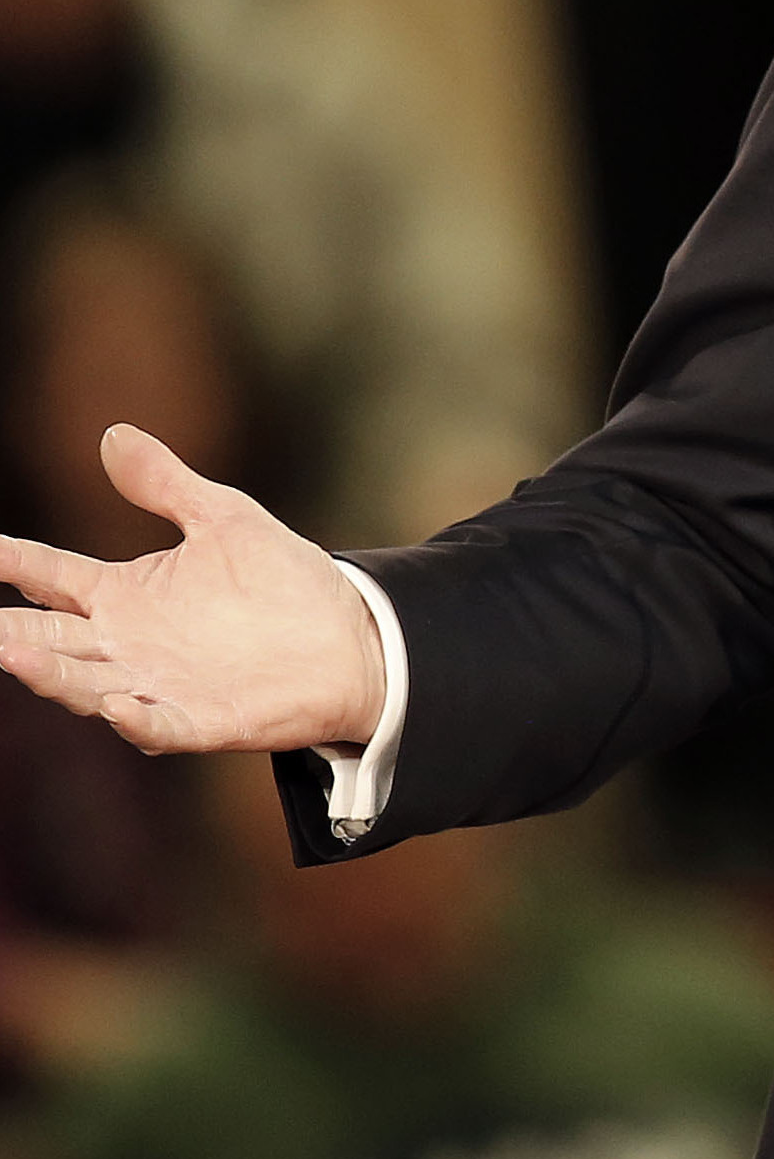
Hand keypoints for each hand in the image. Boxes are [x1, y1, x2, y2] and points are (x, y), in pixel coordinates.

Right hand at [0, 425, 386, 754]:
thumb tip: (114, 434)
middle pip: (49, 637)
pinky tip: (116, 705)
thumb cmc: (284, 581)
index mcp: (125, 595)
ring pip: (86, 685)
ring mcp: (160, 685)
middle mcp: (128, 644)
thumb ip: (166, 485)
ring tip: (12, 654)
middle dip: (9, 632)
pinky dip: (136, 718)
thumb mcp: (225, 520)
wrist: (354, 639)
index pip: (49, 575)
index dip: (11, 560)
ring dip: (51, 674)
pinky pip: (160, 724)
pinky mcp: (203, 720)